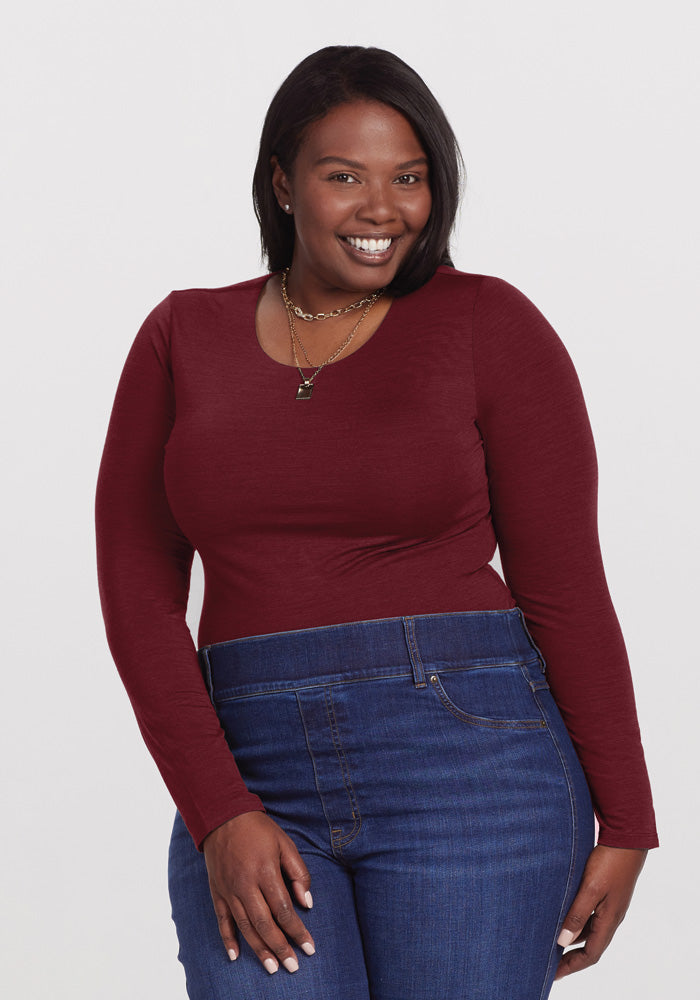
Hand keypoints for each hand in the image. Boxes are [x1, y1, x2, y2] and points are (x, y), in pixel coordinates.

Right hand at [202, 811, 315, 974]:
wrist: (222, 816)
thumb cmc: (258, 829)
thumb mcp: (285, 843)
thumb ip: (298, 872)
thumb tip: (307, 902)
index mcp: (265, 871)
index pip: (283, 909)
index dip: (297, 931)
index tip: (309, 947)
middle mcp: (245, 884)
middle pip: (264, 924)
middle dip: (280, 947)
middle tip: (293, 966)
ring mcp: (229, 890)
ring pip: (245, 927)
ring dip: (259, 949)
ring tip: (272, 968)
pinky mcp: (217, 891)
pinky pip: (222, 920)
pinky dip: (228, 939)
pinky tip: (235, 956)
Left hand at [555, 844, 647, 979]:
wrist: (627, 839)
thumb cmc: (609, 863)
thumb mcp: (591, 889)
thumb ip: (577, 914)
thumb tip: (562, 941)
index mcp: (609, 920)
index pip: (591, 954)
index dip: (572, 966)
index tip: (555, 974)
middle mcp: (611, 917)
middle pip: (591, 947)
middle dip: (571, 957)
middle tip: (550, 963)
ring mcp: (610, 906)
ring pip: (590, 931)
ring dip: (574, 940)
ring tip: (553, 943)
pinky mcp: (606, 894)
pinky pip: (591, 917)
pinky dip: (577, 923)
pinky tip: (564, 917)